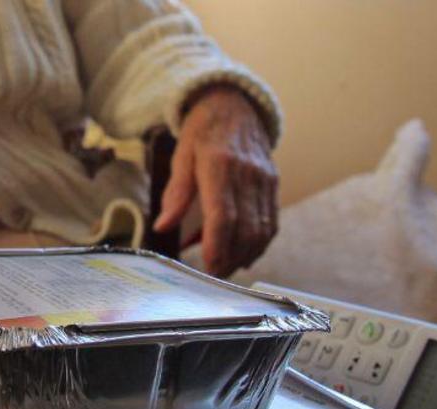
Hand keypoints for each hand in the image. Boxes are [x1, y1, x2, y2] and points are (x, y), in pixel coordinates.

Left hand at [154, 84, 277, 276]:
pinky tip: (243, 255)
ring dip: (245, 255)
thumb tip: (163, 226)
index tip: (207, 265)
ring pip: (262, 230)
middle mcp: (248, 174)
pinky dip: (259, 244)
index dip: (216, 244)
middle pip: (245, 228)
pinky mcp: (273, 185)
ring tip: (225, 268)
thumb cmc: (203, 131)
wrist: (234, 104)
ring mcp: (265, 180)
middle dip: (230, 258)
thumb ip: (175, 194)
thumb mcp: (181, 156)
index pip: (223, 214)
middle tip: (213, 276)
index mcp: (220, 165)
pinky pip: (271, 222)